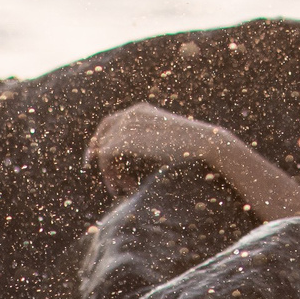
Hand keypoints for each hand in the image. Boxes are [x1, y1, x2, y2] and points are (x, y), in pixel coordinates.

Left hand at [87, 103, 229, 195]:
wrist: (202, 142)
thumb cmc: (191, 146)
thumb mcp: (164, 140)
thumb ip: (146, 142)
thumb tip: (132, 159)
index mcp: (141, 111)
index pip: (110, 122)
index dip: (101, 139)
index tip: (97, 157)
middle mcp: (131, 114)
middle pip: (103, 134)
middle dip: (99, 156)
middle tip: (100, 174)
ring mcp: (127, 125)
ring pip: (103, 149)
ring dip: (110, 171)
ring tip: (123, 188)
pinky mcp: (126, 139)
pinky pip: (105, 156)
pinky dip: (109, 172)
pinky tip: (123, 187)